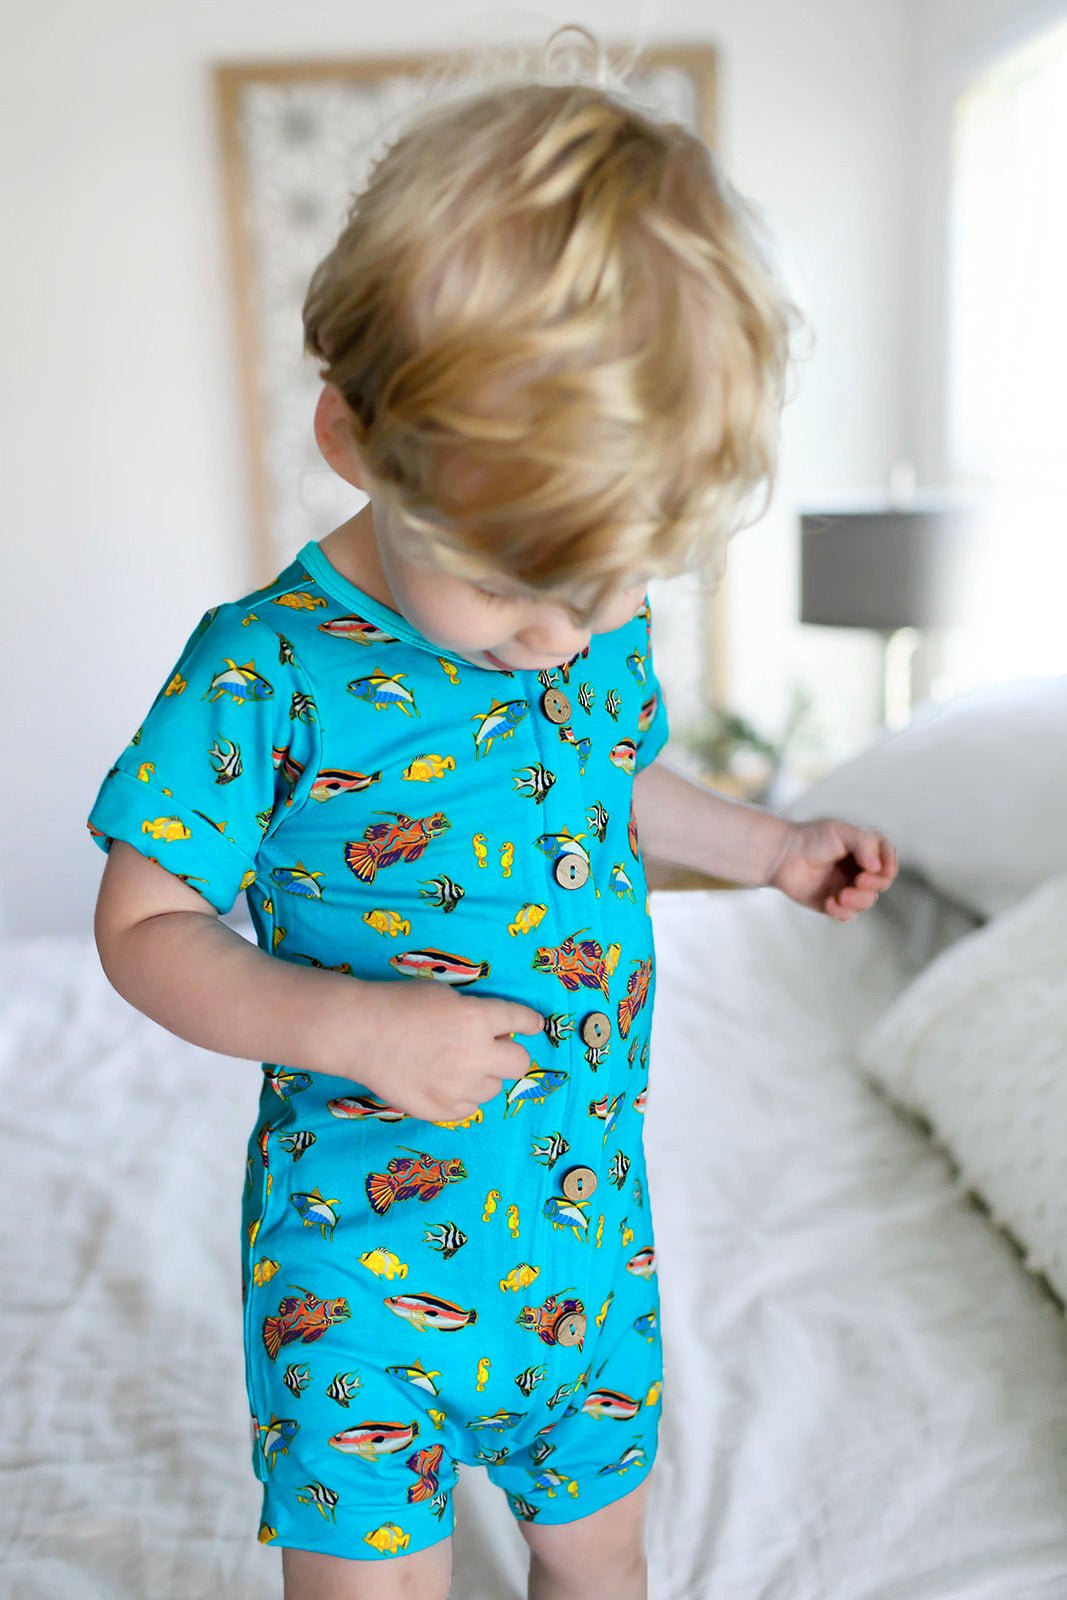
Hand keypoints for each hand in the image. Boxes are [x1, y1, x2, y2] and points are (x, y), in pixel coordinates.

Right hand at [326, 978, 545, 1121]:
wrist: (360, 1033)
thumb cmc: (399, 1005)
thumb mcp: (445, 996)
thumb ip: (475, 1014)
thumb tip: (496, 1030)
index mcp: (477, 1019)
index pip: (520, 1020)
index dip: (530, 1022)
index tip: (533, 1025)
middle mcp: (475, 1055)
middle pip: (519, 1064)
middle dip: (508, 1054)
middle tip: (491, 1049)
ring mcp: (459, 1087)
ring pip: (493, 1088)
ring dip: (482, 1076)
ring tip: (454, 1065)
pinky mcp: (442, 1110)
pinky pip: (469, 1107)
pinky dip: (462, 1095)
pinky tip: (441, 1081)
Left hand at [765, 817, 898, 920]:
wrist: (783, 856)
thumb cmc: (812, 839)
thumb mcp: (841, 832)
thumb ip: (865, 843)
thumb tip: (877, 866)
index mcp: (866, 850)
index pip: (889, 861)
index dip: (888, 867)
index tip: (872, 868)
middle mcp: (860, 869)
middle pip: (882, 884)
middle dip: (873, 885)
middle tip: (858, 882)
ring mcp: (848, 887)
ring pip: (867, 902)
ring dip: (858, 901)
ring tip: (841, 896)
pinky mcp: (835, 903)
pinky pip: (848, 915)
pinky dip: (842, 912)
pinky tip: (829, 903)